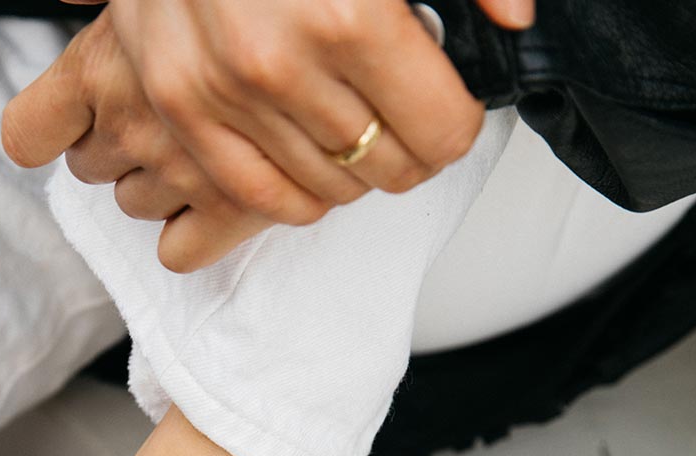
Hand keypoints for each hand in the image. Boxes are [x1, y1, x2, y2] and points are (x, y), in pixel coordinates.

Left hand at [3, 9, 280, 272]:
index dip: (49, 135)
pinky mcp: (230, 208)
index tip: (72, 126)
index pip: (29, 135)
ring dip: (161, 184)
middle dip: (119, 147)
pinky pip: (178, 252)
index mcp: (100, 63)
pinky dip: (192, 235)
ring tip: (204, 145)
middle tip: (164, 115)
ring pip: (135, 206)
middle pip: (90, 167)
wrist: (329, 5)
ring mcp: (178, 170)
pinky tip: (218, 199)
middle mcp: (130, 121)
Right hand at [68, 0, 489, 226]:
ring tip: (350, 129)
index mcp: (348, 15)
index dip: (454, 125)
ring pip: (328, 190)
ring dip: (351, 170)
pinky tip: (309, 164)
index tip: (446, 110)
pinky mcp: (180, 112)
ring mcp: (222, 95)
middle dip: (404, 148)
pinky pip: (260, 198)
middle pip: (387, 167)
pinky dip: (296, 194)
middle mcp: (281, 66)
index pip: (440, 132)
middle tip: (398, 118)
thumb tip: (515, 21)